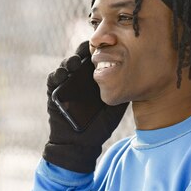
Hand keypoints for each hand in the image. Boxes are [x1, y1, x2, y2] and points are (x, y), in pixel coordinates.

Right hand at [43, 41, 127, 172]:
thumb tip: (136, 77)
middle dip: (83, 51)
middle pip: (80, 57)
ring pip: (66, 65)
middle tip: (89, 49)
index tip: (107, 46)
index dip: (99, 50)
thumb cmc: (98, 126)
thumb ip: (121, 91)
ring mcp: (65, 83)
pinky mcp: (53, 92)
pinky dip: (57, 74)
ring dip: (69, 61)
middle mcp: (79, 78)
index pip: (95, 58)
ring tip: (75, 62)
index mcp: (94, 79)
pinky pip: (53, 79)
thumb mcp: (114, 107)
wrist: (80, 143)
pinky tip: (63, 74)